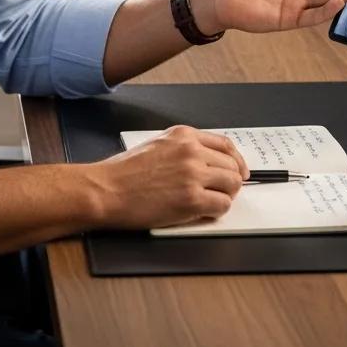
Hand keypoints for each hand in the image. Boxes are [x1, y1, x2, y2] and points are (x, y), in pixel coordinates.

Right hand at [85, 126, 249, 229]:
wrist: (106, 190)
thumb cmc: (124, 172)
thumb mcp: (158, 144)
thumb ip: (184, 148)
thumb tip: (209, 161)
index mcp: (184, 135)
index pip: (225, 144)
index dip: (236, 160)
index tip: (239, 170)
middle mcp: (191, 151)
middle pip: (232, 165)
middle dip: (231, 181)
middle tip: (223, 191)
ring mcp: (192, 175)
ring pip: (232, 185)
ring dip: (225, 195)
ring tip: (211, 202)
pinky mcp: (191, 199)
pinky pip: (222, 205)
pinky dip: (217, 210)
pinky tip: (204, 211)